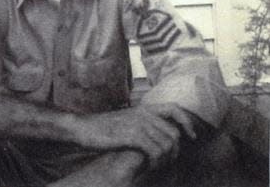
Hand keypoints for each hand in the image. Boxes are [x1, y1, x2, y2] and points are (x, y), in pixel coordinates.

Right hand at [77, 103, 195, 170]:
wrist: (84, 127)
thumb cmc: (103, 128)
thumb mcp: (125, 120)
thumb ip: (142, 123)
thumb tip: (158, 134)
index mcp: (143, 108)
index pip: (174, 109)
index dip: (186, 122)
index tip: (192, 136)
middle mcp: (143, 114)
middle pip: (173, 132)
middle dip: (176, 150)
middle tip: (169, 162)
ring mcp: (138, 124)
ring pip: (166, 143)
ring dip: (165, 159)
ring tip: (157, 166)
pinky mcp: (132, 136)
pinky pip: (155, 150)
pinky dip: (156, 162)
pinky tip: (149, 166)